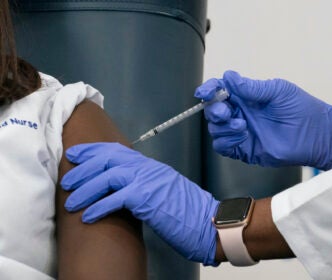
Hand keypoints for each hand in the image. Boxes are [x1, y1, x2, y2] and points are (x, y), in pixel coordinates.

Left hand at [61, 143, 219, 265]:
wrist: (208, 221)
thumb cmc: (186, 210)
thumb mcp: (162, 189)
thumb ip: (143, 184)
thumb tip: (121, 189)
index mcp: (149, 166)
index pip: (116, 150)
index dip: (93, 151)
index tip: (76, 155)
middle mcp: (147, 168)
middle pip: (108, 159)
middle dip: (84, 168)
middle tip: (68, 180)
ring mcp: (147, 180)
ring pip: (107, 176)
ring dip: (85, 189)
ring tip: (71, 202)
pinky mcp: (147, 198)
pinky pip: (115, 198)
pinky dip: (98, 207)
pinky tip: (88, 216)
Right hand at [195, 70, 331, 169]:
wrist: (314, 136)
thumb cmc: (300, 109)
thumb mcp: (277, 91)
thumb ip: (251, 87)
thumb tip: (229, 77)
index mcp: (246, 96)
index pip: (220, 90)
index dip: (208, 90)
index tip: (203, 92)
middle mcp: (239, 113)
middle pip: (212, 110)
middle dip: (214, 110)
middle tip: (227, 111)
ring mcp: (239, 131)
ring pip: (214, 128)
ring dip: (222, 126)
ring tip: (242, 125)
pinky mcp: (241, 148)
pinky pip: (221, 145)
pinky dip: (226, 140)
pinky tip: (242, 136)